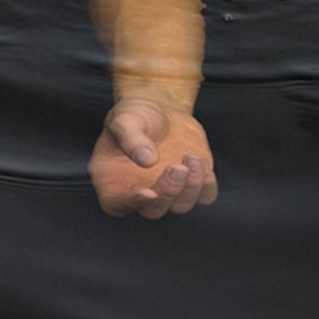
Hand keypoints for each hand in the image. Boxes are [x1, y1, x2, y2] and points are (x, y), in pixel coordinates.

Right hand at [91, 97, 216, 219]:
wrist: (160, 108)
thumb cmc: (134, 116)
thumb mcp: (125, 121)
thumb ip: (132, 139)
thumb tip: (148, 160)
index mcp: (112, 181)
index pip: (118, 205)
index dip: (133, 203)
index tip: (149, 192)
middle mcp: (140, 192)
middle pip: (154, 210)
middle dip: (168, 192)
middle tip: (177, 168)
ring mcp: (167, 191)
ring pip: (180, 206)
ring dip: (190, 187)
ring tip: (191, 158)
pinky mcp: (191, 184)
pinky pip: (204, 196)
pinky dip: (206, 185)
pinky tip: (200, 162)